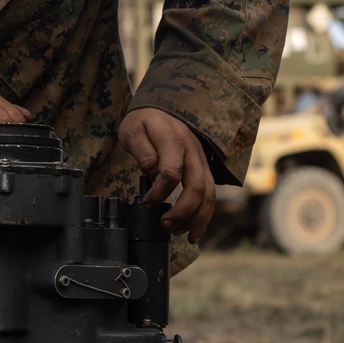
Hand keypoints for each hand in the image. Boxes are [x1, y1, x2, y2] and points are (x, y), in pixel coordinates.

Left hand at [117, 108, 214, 243]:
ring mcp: (201, 161)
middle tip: (165, 224)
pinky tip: (193, 231)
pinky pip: (210, 194)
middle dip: (182, 211)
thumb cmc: (144, 122)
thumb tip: (152, 172)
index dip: (159, 193)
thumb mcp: (133, 130)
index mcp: (173, 141)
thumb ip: (142, 152)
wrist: (161, 109)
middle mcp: (193, 152)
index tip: (146, 202)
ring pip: (209, 194)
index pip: (171, 173)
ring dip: (196, 218)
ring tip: (179, 233)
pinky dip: (204, 215)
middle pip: (197, 188)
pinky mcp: (203, 169)